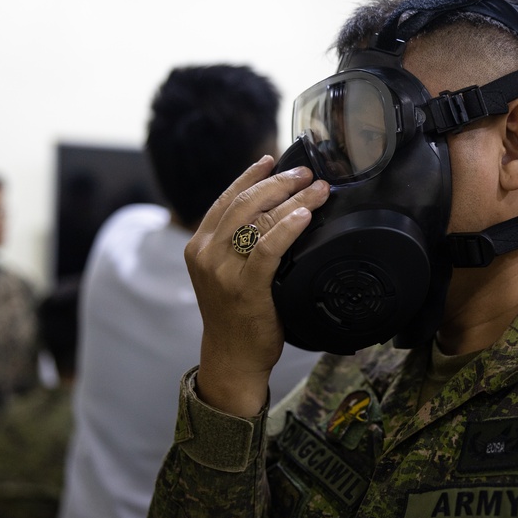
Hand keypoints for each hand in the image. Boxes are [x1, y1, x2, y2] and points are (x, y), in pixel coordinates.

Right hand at [184, 156, 329, 416]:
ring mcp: (224, 271)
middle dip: (280, 183)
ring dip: (293, 200)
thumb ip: (236, 243)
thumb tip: (272, 209)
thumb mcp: (225, 272)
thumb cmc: (236, 313)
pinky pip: (267, 250)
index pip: (226, 199)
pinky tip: (305, 217)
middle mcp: (207, 253)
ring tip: (318, 189)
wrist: (232, 357)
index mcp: (199, 245)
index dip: (251, 176)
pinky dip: (288, 229)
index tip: (274, 160)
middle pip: (246, 204)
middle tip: (307, 173)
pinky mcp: (245, 288)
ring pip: (260, 221)